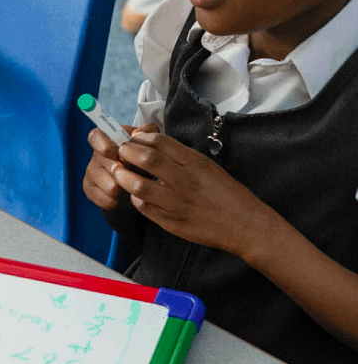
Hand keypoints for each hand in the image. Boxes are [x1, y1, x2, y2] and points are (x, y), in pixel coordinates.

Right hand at [82, 123, 156, 211]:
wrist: (138, 178)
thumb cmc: (141, 156)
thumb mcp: (148, 142)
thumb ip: (148, 132)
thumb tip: (139, 134)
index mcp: (106, 139)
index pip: (95, 137)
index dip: (103, 144)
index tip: (115, 152)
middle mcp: (96, 155)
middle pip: (106, 165)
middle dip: (123, 172)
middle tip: (136, 174)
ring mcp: (91, 173)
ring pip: (108, 186)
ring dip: (123, 188)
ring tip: (132, 186)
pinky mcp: (90, 190)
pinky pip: (104, 199)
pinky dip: (115, 201)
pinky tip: (122, 197)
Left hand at [112, 131, 270, 258]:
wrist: (245, 225)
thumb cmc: (227, 193)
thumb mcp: (207, 166)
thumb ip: (180, 156)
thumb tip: (150, 144)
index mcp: (195, 163)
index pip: (160, 142)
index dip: (141, 138)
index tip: (133, 139)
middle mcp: (185, 181)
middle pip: (147, 159)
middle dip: (127, 152)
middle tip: (120, 152)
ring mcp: (177, 203)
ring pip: (139, 185)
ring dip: (124, 176)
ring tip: (119, 172)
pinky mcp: (172, 222)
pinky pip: (144, 207)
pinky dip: (135, 198)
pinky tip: (135, 193)